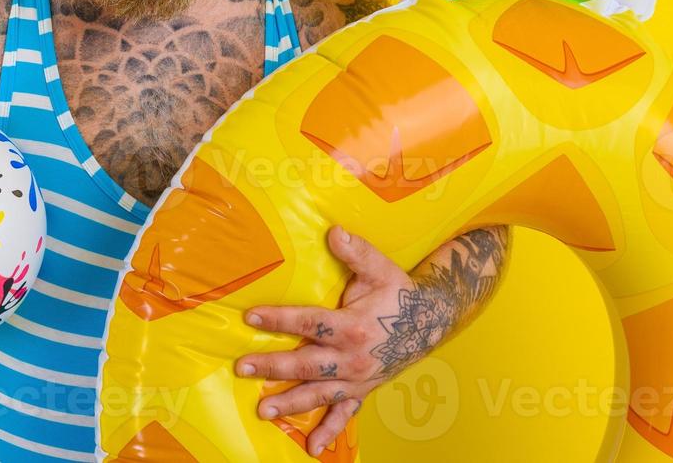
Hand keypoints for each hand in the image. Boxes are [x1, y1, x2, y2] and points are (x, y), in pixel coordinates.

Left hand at [234, 226, 414, 457]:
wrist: (430, 321)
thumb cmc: (398, 292)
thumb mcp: (380, 267)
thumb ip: (356, 251)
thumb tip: (333, 231)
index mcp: (354, 326)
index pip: (309, 322)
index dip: (279, 319)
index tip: (250, 317)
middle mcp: (353, 358)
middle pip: (306, 364)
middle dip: (273, 367)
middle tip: (242, 368)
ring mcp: (358, 379)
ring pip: (319, 394)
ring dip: (291, 403)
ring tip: (263, 410)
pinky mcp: (363, 391)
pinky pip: (345, 416)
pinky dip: (329, 432)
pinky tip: (312, 447)